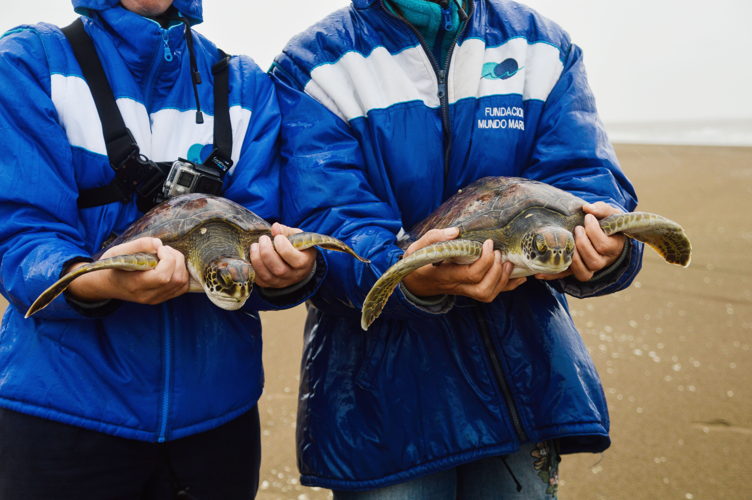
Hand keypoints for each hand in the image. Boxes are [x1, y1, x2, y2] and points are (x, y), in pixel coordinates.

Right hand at [67, 237, 189, 304]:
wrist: (106, 284)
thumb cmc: (112, 266)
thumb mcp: (118, 252)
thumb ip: (139, 245)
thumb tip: (159, 243)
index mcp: (135, 285)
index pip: (163, 276)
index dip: (167, 259)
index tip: (159, 248)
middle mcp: (148, 295)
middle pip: (176, 279)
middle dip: (176, 259)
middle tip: (164, 250)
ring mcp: (156, 299)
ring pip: (182, 283)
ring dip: (180, 265)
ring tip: (167, 255)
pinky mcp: (162, 298)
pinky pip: (182, 287)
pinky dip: (181, 273)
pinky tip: (170, 265)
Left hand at [250, 222, 315, 287]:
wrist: (299, 265)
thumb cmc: (298, 248)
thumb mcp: (298, 237)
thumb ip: (287, 231)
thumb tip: (275, 227)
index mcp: (304, 262)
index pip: (291, 256)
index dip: (281, 245)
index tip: (277, 237)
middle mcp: (293, 275)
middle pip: (278, 269)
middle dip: (266, 252)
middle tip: (263, 239)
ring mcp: (281, 282)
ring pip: (267, 276)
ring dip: (257, 259)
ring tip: (254, 246)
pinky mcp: (270, 285)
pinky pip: (259, 280)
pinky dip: (253, 268)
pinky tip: (253, 256)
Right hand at [401, 228, 525, 301]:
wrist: (413, 282)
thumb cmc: (417, 262)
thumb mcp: (418, 247)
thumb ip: (435, 237)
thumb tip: (456, 231)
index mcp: (445, 275)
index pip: (470, 275)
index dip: (484, 260)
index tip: (488, 243)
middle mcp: (457, 286)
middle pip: (483, 289)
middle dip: (497, 271)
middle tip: (499, 253)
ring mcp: (465, 291)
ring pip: (488, 294)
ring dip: (503, 279)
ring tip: (507, 261)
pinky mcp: (470, 290)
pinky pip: (492, 293)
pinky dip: (507, 286)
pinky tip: (518, 276)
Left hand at [536, 202, 625, 281]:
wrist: (605, 233)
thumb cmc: (607, 222)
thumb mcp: (610, 214)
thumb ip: (601, 209)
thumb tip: (587, 208)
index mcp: (613, 248)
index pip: (604, 246)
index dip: (594, 231)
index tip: (587, 218)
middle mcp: (603, 261)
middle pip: (594, 261)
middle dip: (582, 244)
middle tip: (577, 229)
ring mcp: (590, 268)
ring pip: (583, 273)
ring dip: (572, 259)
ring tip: (567, 242)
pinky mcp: (576, 270)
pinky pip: (566, 276)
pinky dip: (553, 275)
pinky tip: (540, 273)